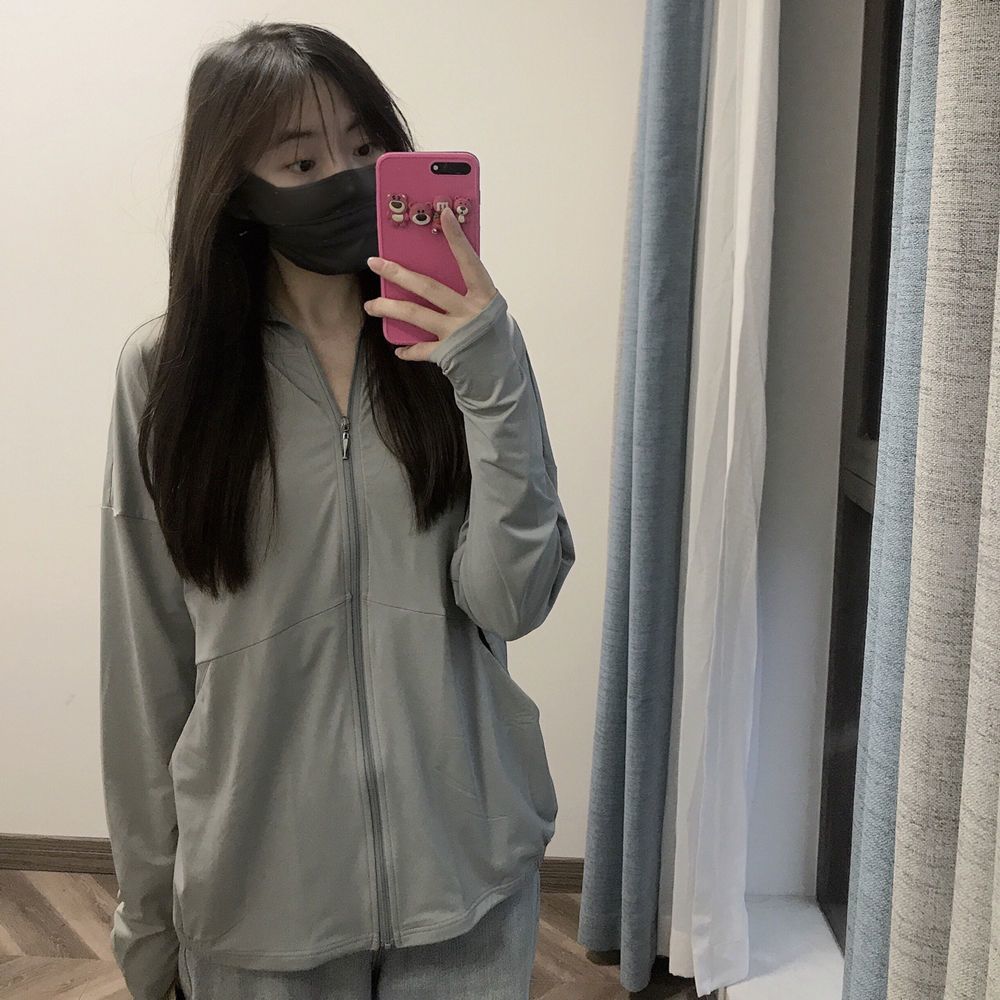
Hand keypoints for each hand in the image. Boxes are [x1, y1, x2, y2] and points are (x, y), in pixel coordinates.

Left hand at [363, 205, 498, 361]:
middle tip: (376, 263)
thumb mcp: (489, 310)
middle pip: (428, 288)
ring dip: (389, 308)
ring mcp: (457, 334)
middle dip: (398, 274)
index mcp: (484, 296)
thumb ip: (469, 293)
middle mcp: (470, 313)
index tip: (444, 213)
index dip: (457, 239)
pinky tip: (398, 347)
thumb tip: (441, 275)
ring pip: (416, 315)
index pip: (469, 262)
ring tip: (371, 305)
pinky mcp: (448, 354)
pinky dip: (408, 349)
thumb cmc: (496, 338)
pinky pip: (421, 349)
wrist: (503, 375)